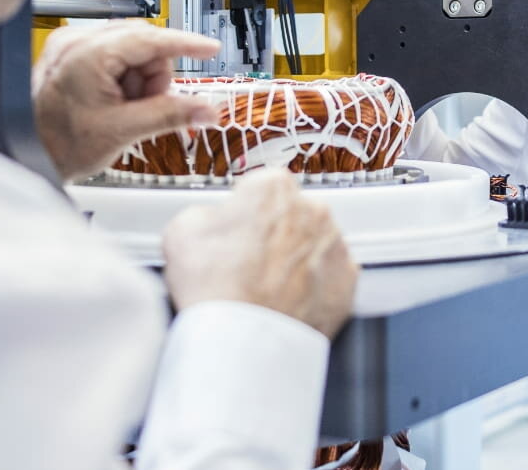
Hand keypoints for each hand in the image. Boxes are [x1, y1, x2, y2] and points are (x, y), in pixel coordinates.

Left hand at [31, 22, 220, 179]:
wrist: (26, 153)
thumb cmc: (59, 144)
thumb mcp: (123, 130)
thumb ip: (170, 115)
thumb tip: (206, 110)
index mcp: (89, 54)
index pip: (151, 38)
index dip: (186, 44)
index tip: (209, 48)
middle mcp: (77, 41)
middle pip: (144, 43)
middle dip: (151, 77)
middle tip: (143, 107)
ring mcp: (72, 46)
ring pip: (131, 51)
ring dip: (138, 80)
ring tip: (123, 109)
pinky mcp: (70, 56)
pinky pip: (114, 57)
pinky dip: (123, 79)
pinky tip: (113, 102)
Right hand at [161, 168, 358, 338]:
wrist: (243, 341)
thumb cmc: (215, 288)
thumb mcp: (181, 230)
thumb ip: (204, 212)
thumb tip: (211, 218)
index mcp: (274, 188)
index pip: (260, 186)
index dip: (243, 210)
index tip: (235, 228)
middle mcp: (314, 211)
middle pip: (291, 214)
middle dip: (274, 233)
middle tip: (247, 261)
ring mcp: (335, 248)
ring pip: (313, 245)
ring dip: (295, 259)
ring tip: (264, 286)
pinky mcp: (347, 284)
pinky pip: (330, 278)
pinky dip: (313, 287)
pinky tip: (286, 300)